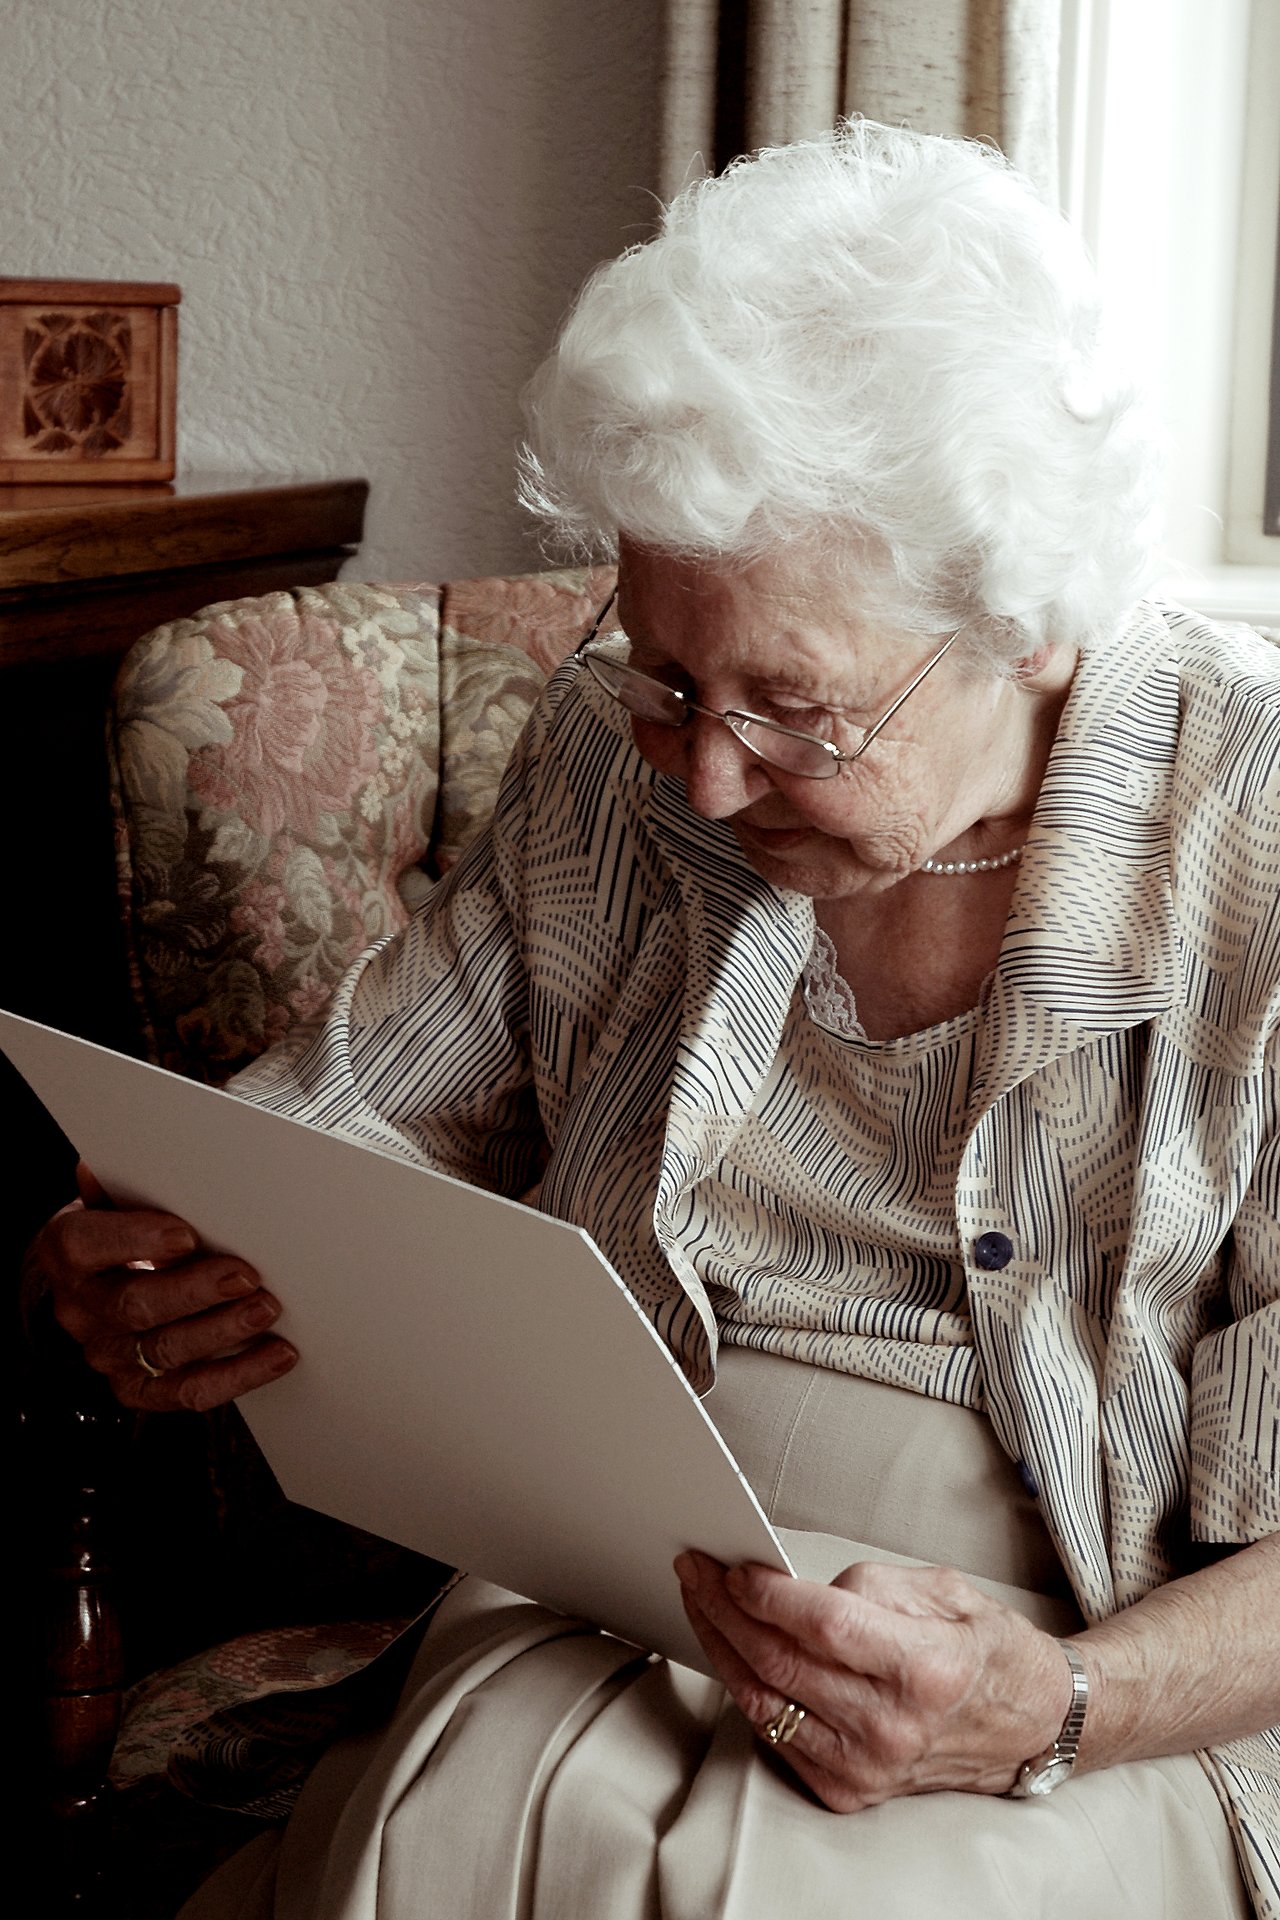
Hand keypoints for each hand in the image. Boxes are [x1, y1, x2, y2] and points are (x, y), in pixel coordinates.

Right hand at [29, 1163, 297, 1411]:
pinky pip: (189, 1391)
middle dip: (196, 1291)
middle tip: (247, 1275)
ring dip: (224, 1332)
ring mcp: (108, 1353)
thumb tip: (105, 1163)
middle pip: (135, 1305)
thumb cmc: (124, 1228)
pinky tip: (277, 1354)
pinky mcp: (139, 1388)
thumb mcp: (117, 1195)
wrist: (99, 1283)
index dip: (136, 1240)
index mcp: (69, 1250)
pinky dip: (239, 1375)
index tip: (185, 1234)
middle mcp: (81, 1309)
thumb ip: (124, 1179)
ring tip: (268, 1309)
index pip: (86, 1244)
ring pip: (165, 1350)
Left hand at [675, 1549, 1073, 1810]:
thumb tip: (799, 1586)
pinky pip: (775, 1733)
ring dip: (721, 1647)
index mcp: (923, 1668)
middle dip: (724, 1610)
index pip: (823, 1627)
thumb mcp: (945, 1591)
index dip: (768, 1594)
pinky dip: (746, 1688)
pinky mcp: (848, 1790)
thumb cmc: (989, 1652)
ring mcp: (866, 1766)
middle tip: (695, 1571)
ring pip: (765, 1700)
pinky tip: (731, 1650)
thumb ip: (870, 1585)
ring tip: (700, 1604)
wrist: (1031, 1726)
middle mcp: (891, 1726)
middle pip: (780, 1662)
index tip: (732, 1565)